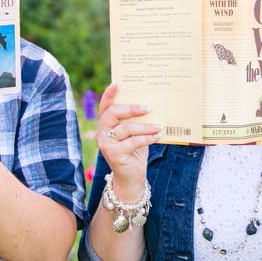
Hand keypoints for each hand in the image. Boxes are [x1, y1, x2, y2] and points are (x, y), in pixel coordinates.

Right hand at [95, 83, 160, 199]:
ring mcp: (106, 144)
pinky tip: (158, 136)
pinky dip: (147, 138)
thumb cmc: (134, 150)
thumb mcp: (134, 133)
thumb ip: (136, 121)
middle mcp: (102, 132)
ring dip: (145, 127)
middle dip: (131, 109)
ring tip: (159, 125)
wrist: (131, 177)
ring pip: (125, 129)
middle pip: (113, 114)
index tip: (117, 83)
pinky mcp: (114, 155)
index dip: (109, 95)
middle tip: (148, 107)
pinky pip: (133, 142)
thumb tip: (150, 104)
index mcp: (106, 123)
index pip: (105, 106)